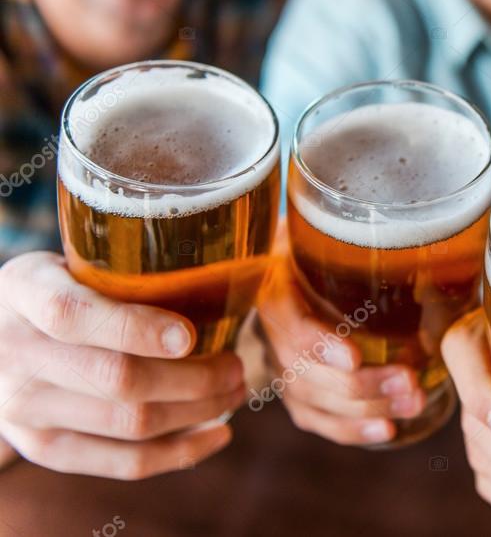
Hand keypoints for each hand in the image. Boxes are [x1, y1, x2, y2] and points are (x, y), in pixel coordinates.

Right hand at [0, 252, 243, 478]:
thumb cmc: (61, 289)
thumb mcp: (73, 261)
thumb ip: (124, 272)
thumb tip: (218, 280)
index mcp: (24, 291)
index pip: (73, 315)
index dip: (137, 329)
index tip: (191, 335)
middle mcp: (15, 354)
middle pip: (117, 378)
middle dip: (195, 377)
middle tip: (236, 365)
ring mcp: (25, 410)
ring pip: (128, 422)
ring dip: (197, 411)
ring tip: (234, 391)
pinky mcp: (43, 449)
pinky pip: (121, 462)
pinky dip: (179, 453)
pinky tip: (217, 434)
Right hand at [255, 223, 425, 445]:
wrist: (301, 261)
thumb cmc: (333, 247)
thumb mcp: (340, 238)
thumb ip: (372, 250)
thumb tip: (440, 261)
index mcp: (277, 286)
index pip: (289, 321)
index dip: (320, 343)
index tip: (354, 356)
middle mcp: (270, 330)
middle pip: (307, 370)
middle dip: (362, 383)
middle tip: (410, 380)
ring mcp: (279, 366)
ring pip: (315, 400)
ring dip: (367, 408)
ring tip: (414, 401)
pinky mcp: (294, 393)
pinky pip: (317, 420)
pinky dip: (352, 430)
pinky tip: (387, 431)